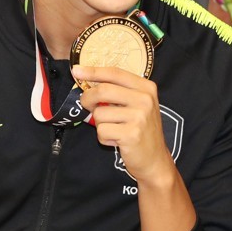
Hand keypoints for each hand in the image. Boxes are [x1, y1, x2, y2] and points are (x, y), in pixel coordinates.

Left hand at [74, 65, 175, 184]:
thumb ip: (119, 92)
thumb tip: (88, 80)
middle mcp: (145, 99)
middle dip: (88, 98)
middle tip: (87, 106)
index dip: (93, 71)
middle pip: (103, 90)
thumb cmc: (141, 130)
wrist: (155, 160)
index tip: (76, 70)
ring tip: (114, 130)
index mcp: (146, 88)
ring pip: (100, 113)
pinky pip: (102, 131)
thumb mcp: (137, 105)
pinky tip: (116, 140)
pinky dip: (103, 138)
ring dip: (100, 124)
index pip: (115, 73)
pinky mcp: (131, 134)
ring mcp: (139, 116)